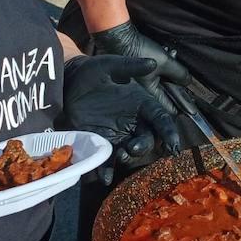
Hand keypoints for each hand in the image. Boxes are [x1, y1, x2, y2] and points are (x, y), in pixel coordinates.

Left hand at [62, 55, 182, 168]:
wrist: (68, 82)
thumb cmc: (92, 72)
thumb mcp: (111, 66)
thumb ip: (130, 66)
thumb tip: (152, 62)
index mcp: (141, 103)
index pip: (160, 118)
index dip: (168, 131)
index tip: (173, 144)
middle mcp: (133, 122)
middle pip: (147, 139)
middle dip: (144, 146)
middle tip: (133, 148)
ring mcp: (117, 134)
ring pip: (129, 151)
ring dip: (128, 157)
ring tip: (120, 157)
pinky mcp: (99, 142)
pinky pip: (106, 159)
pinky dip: (106, 170)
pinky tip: (104, 178)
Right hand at [90, 21, 190, 108]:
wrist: (122, 37)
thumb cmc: (140, 52)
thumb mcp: (166, 63)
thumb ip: (180, 74)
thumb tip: (189, 82)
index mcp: (150, 93)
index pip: (169, 108)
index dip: (181, 107)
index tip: (192, 105)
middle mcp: (146, 89)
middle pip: (168, 92)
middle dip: (177, 82)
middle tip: (183, 74)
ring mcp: (144, 79)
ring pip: (165, 79)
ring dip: (172, 69)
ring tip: (172, 56)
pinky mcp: (143, 70)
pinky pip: (159, 70)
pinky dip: (165, 63)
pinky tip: (166, 53)